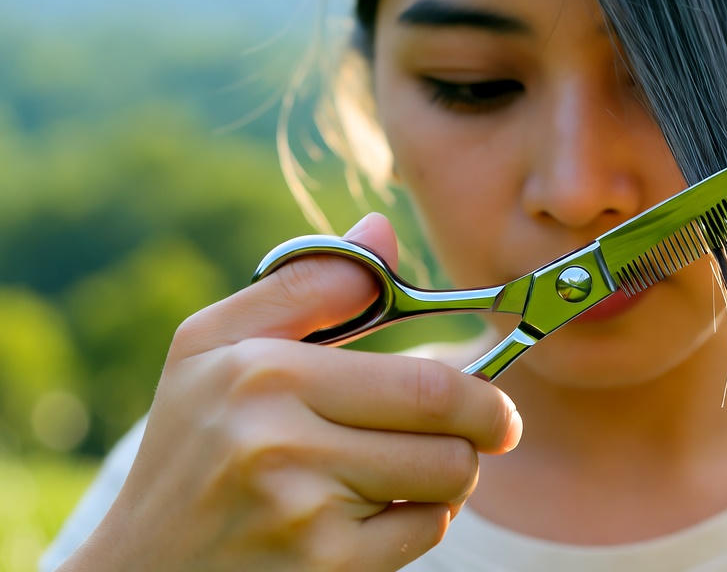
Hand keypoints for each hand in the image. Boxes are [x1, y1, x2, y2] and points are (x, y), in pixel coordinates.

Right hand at [63, 213, 521, 571]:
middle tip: (486, 437)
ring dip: (446, 481)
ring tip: (403, 473)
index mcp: (261, 372)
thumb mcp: (211, 348)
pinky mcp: (322, 568)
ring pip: (444, 484)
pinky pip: (422, 537)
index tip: (496, 408)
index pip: (425, 382)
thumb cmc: (189, 447)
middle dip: (482, 435)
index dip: (482, 395)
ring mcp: (301, 510)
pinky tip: (370, 518)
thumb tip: (382, 229)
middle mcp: (279, 440)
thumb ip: (304, 286)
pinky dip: (416, 527)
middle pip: (447, 434)